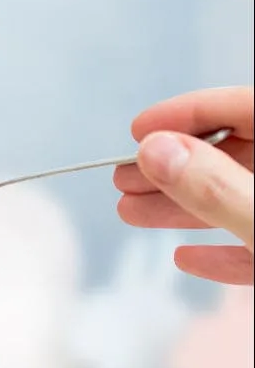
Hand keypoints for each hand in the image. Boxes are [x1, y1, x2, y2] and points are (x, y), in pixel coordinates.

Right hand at [116, 86, 253, 283]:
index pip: (247, 108)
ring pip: (242, 200)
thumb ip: (218, 189)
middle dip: (174, 166)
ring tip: (131, 212)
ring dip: (186, 208)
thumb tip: (156, 151)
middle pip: (239, 155)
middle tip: (124, 177)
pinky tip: (187, 258)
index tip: (139, 130)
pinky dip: (223, 251)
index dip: (190, 113)